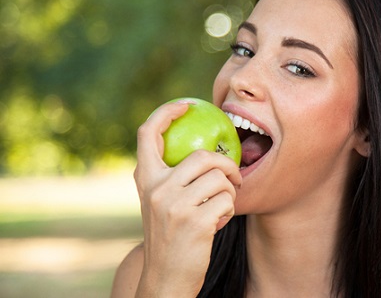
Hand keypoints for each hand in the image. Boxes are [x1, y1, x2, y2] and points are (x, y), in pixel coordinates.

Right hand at [133, 101, 241, 296]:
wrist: (165, 277)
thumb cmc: (170, 236)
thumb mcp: (160, 203)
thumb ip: (172, 177)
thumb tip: (204, 149)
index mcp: (145, 179)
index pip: (148, 133)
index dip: (167, 112)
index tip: (186, 105)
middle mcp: (156, 188)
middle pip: (203, 155)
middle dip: (227, 164)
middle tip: (234, 177)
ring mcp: (174, 205)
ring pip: (220, 178)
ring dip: (229, 193)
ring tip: (220, 208)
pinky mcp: (195, 221)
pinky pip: (227, 200)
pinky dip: (229, 210)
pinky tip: (218, 223)